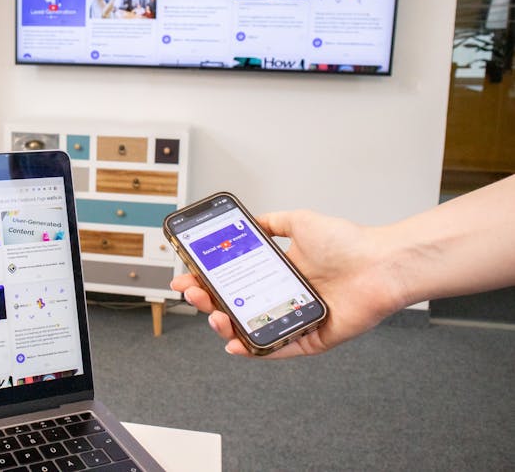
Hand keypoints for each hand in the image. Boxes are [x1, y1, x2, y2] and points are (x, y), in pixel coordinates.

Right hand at [171, 210, 405, 357]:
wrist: (382, 262)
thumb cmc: (350, 243)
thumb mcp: (301, 221)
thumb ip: (273, 222)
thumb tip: (250, 219)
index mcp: (279, 273)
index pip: (234, 280)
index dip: (207, 279)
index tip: (187, 275)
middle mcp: (284, 297)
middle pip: (235, 305)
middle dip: (207, 301)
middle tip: (194, 293)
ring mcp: (294, 319)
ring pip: (250, 329)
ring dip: (225, 325)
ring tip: (214, 314)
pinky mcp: (310, 338)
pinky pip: (277, 349)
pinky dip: (253, 349)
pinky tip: (234, 343)